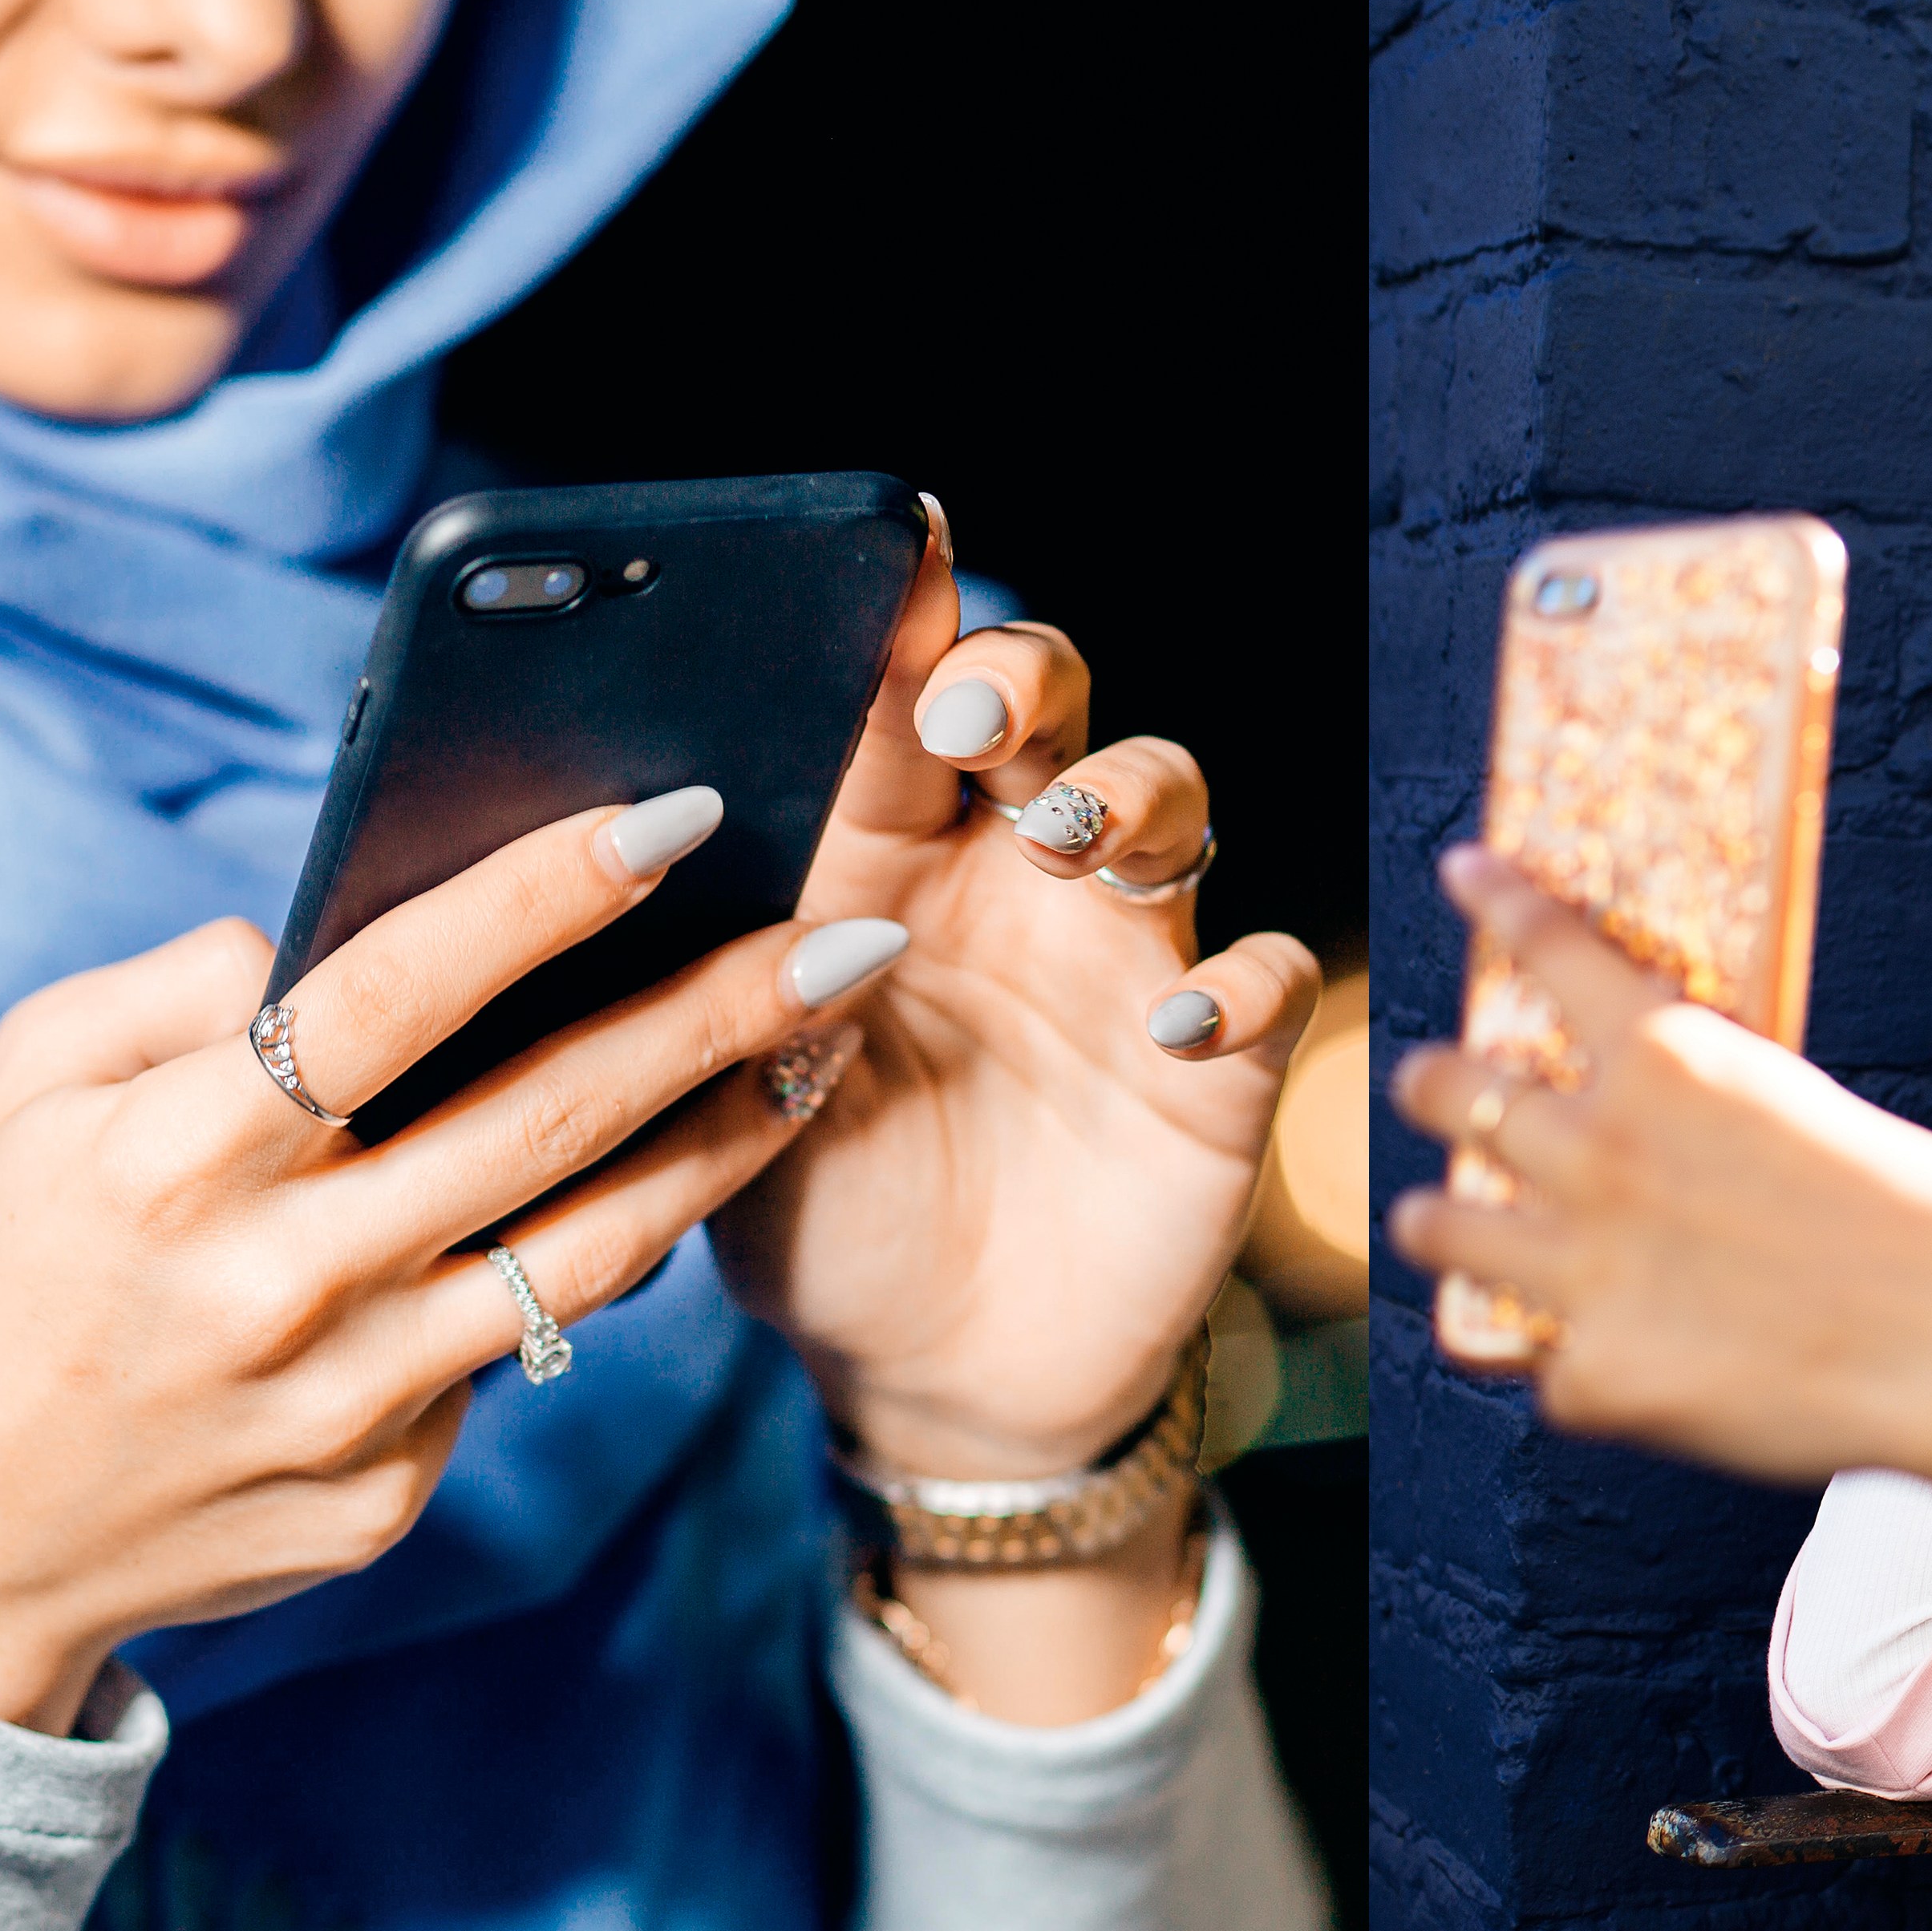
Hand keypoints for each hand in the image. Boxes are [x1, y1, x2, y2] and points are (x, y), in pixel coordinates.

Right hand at [0, 796, 888, 1732]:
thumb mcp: (21, 1095)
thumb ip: (173, 992)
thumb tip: (324, 932)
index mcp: (169, 1160)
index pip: (387, 999)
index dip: (539, 900)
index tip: (676, 818)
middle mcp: (275, 1284)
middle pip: (543, 1123)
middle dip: (718, 1016)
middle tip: (849, 936)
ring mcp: (347, 1403)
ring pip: (590, 1252)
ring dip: (726, 1139)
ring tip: (824, 1047)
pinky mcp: (388, 1491)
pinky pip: (513, 1354)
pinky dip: (585, 1264)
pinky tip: (658, 1189)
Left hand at [709, 500, 1320, 1723]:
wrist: (934, 1383)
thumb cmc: (823, 1218)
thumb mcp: (735, 1104)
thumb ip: (719, 984)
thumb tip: (662, 854)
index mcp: (887, 869)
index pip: (900, 713)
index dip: (906, 626)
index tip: (895, 547)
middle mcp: (1015, 886)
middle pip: (1054, 719)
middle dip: (1027, 680)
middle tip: (973, 706)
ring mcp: (1126, 966)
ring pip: (1168, 809)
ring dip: (1130, 797)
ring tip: (1069, 837)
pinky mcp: (1218, 1066)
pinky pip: (1269, 982)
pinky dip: (1247, 983)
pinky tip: (1188, 1021)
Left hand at [1386, 848, 1931, 1642]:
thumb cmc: (1926, 1222)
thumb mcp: (1804, 1116)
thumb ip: (1704, 1116)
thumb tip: (1651, 1129)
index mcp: (1670, 1058)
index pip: (1550, 946)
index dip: (1497, 900)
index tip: (1462, 868)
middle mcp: (1601, 1149)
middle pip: (1450, 1091)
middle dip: (1430, 1084)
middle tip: (1428, 1084)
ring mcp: (1582, 1267)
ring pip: (1438, 1230)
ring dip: (1434, 1222)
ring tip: (1433, 1221)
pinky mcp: (1594, 1377)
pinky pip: (1540, 1363)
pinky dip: (1573, 1363)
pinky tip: (1612, 1367)